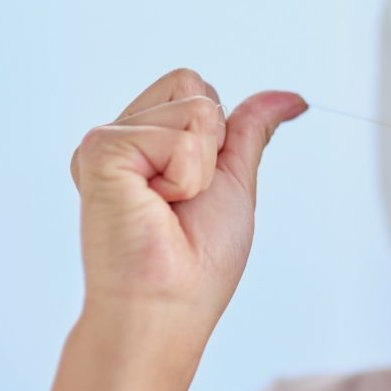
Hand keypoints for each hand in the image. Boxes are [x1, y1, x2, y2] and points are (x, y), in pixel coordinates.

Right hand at [69, 67, 306, 325]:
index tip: (195, 189)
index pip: (199, 90)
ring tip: (167, 205)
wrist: (168, 306)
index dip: (218, 138)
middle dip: (212, 143)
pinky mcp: (99, 150)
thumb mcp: (236, 180)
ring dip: (201, 166)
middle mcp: (121, 136)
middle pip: (194, 85)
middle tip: (182, 197)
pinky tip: (154, 206)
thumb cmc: (197, 261)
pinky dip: (185, 177)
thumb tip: (291, 98)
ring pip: (194, 105)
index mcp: (146, 141)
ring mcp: (106, 141)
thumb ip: (251, 130)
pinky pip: (179, 136)